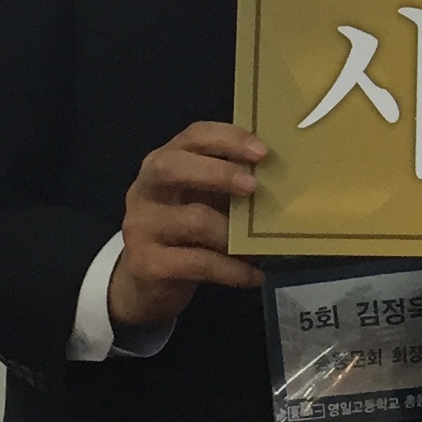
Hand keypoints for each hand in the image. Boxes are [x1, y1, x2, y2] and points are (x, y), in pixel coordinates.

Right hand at [110, 121, 267, 331]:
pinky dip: (232, 270)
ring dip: (233, 232)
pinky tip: (254, 275)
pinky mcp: (147, 264)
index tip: (262, 152)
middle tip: (253, 187)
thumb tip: (280, 181)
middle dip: (218, 172)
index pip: (192, 137)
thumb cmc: (182, 233)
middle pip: (172, 167)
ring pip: (193, 219)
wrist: (144, 284)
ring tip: (258, 244)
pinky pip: (198, 263)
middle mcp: (145, 190)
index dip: (227, 139)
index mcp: (163, 164)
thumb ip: (228, 187)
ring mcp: (141, 227)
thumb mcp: (202, 202)